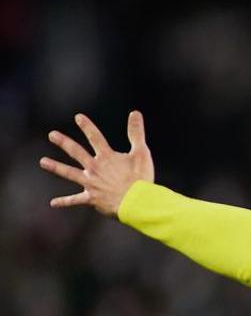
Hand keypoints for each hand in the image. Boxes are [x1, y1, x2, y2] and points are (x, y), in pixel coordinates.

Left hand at [39, 111, 154, 216]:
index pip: (95, 138)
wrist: (136, 202)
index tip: (78, 117)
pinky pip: (75, 200)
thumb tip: (135, 112)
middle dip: (64, 142)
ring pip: (70, 173)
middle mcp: (95, 168)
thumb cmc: (141, 178)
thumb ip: (136, 133)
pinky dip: (65, 202)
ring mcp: (91, 183)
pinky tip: (53, 203)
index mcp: (107, 157)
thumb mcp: (141, 153)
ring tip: (43, 162)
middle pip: (76, 152)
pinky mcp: (91, 198)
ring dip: (56, 167)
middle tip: (52, 135)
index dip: (87, 127)